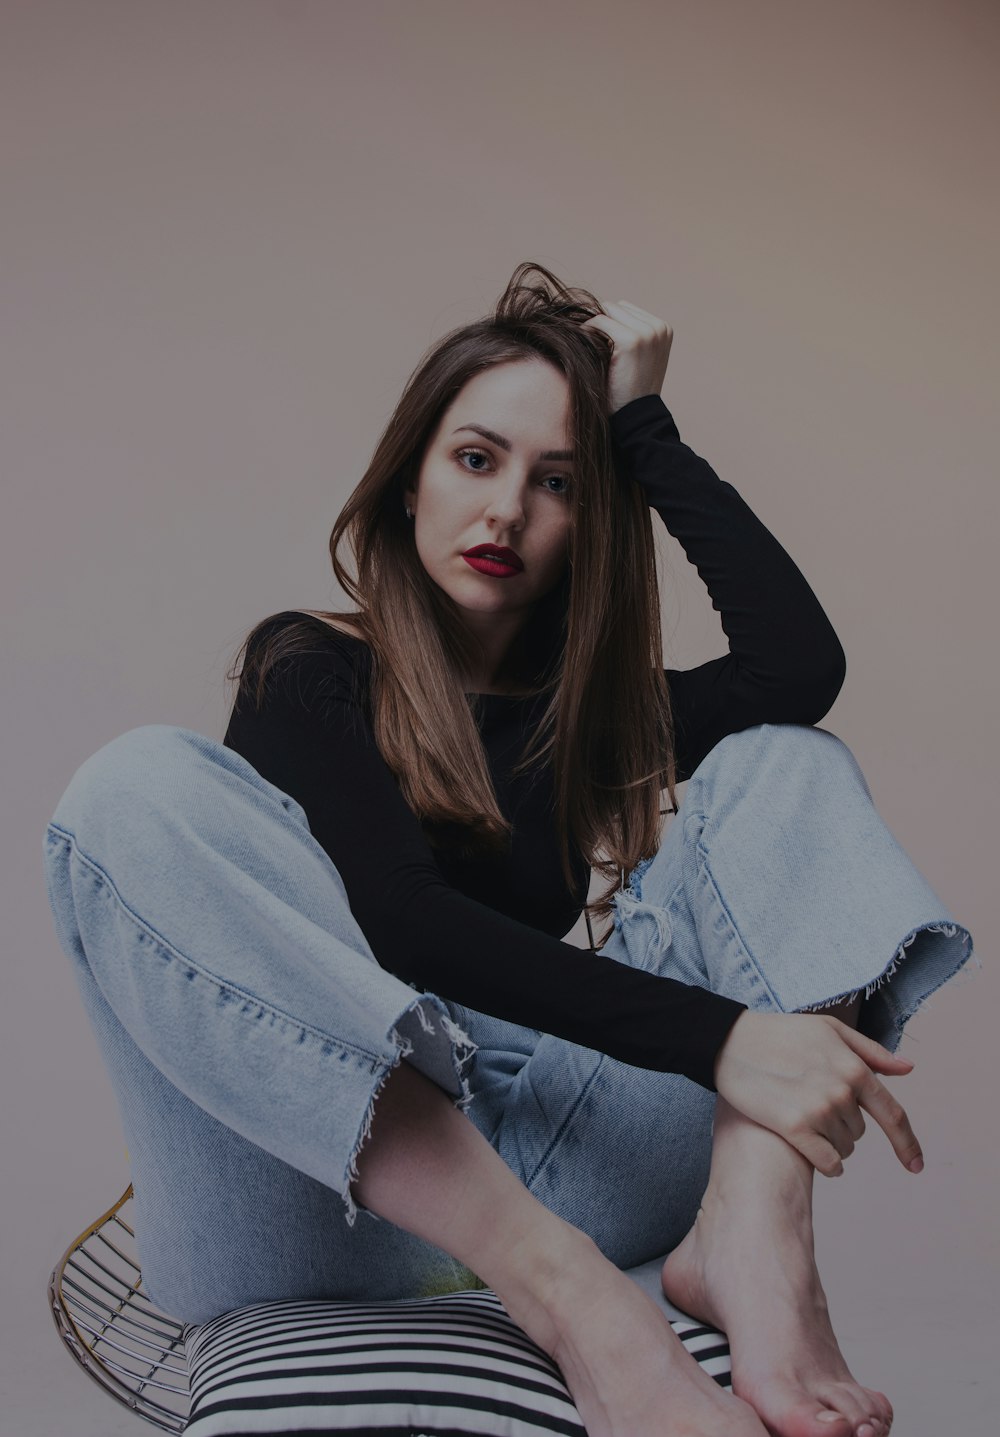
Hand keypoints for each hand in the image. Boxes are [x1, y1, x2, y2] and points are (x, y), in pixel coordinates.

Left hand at [581, 301, 672, 414]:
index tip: (597, 341)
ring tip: (589, 347)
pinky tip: (583, 346)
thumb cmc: (632, 391)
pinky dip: (588, 331)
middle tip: (590, 344)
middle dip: (602, 323)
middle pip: (617, 307)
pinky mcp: (631, 341)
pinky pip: (599, 322)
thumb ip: (632, 335)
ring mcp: (647, 334)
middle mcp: (658, 328)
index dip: (610, 324)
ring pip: (608, 311)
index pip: (627, 309)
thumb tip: (602, 311)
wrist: (636, 417)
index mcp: (664, 329)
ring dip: (595, 327)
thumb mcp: (641, 358)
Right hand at [712, 1010, 922, 1177]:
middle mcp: (841, 1091)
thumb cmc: (780, 1033)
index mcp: (854, 1068)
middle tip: (812, 1103)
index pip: (893, 1115)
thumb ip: (871, 1052)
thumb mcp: (829, 1030)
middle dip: (843, 1125)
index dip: (908, 1144)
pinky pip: (827, 1163)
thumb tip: (908, 1069)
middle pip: (859, 1132)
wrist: (729, 1041)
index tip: (916, 1166)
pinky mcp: (793, 1127)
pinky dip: (825, 1163)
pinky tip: (810, 1149)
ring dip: (830, 1141)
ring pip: (843, 1148)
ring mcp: (817, 1110)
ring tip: (802, 1115)